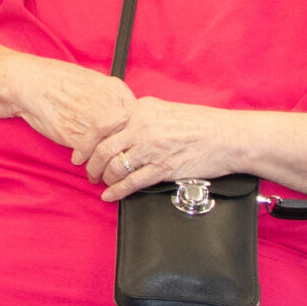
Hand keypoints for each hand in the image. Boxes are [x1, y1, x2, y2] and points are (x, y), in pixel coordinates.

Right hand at [9, 60, 136, 163]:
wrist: (31, 84)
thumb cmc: (58, 81)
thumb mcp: (93, 82)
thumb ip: (111, 99)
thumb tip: (124, 118)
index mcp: (117, 90)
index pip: (135, 120)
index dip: (128, 136)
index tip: (122, 146)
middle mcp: (110, 105)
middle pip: (125, 137)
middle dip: (118, 154)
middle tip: (114, 164)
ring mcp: (95, 120)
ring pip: (108, 149)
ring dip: (102, 162)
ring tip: (96, 169)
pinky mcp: (78, 134)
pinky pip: (89, 153)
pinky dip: (83, 158)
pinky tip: (77, 158)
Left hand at [85, 96, 245, 200]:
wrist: (227, 137)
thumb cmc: (200, 124)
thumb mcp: (164, 110)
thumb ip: (141, 117)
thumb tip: (121, 125)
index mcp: (142, 110)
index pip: (103, 125)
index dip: (86, 142)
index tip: (79, 153)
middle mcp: (143, 127)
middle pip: (104, 148)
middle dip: (92, 164)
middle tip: (88, 172)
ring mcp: (153, 149)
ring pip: (116, 166)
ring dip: (105, 178)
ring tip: (102, 183)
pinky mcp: (164, 168)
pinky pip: (133, 182)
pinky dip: (118, 191)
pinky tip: (111, 195)